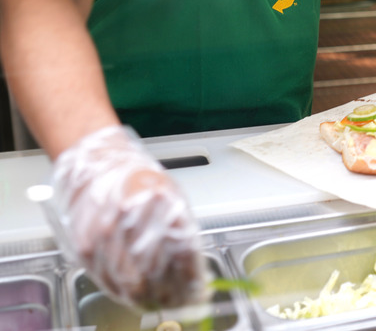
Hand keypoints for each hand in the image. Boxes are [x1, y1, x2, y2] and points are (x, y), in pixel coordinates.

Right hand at [47, 126, 210, 308]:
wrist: (97, 164)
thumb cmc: (137, 178)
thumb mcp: (173, 196)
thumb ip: (183, 230)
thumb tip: (194, 266)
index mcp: (158, 204)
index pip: (181, 254)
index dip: (192, 278)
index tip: (200, 290)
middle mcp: (129, 221)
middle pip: (156, 275)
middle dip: (174, 294)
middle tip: (184, 301)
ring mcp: (104, 236)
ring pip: (130, 286)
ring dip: (151, 299)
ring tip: (164, 302)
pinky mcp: (85, 247)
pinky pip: (107, 281)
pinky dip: (125, 294)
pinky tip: (138, 295)